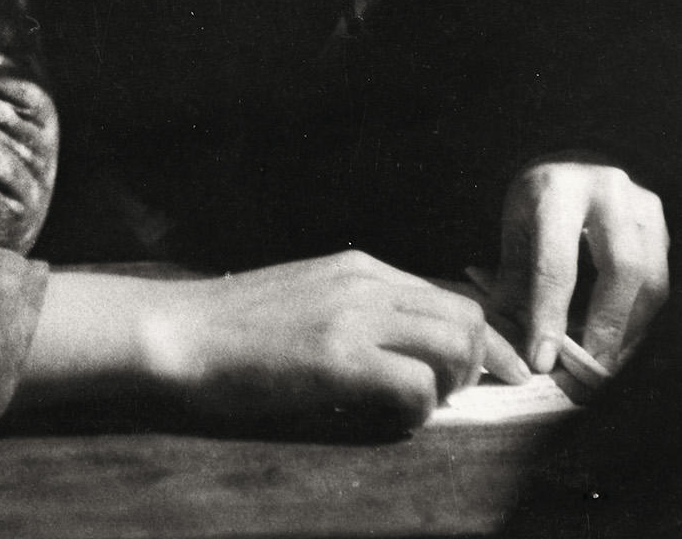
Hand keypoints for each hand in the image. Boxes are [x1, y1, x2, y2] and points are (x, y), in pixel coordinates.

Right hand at [23, 251, 526, 435]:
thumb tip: (411, 344)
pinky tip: (386, 414)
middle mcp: (365, 282)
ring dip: (449, 384)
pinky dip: (417, 408)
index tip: (502, 370)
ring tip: (416, 402)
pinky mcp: (336, 358)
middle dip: (476, 363)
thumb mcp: (309, 295)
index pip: (452, 295)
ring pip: (455, 346)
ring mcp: (352, 317)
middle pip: (467, 317)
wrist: (179, 332)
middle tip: (448, 394)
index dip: (485, 338)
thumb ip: (359, 308)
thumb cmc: (235, 328)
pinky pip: (416, 385)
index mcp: (360, 267)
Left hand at [490, 161, 668, 373]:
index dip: (550, 316)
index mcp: (557, 191)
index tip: (542, 359)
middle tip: (591, 365)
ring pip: (652, 278)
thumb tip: (511, 337)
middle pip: (623, 270)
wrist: (575, 157)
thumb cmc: (538, 196)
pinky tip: (624, 337)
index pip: (556, 264)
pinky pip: (661, 277)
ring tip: (608, 359)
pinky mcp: (662, 222)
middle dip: (608, 325)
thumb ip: (514, 276)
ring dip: (632, 327)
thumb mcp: (514, 223)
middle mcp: (608, 192)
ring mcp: (643, 204)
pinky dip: (643, 315)